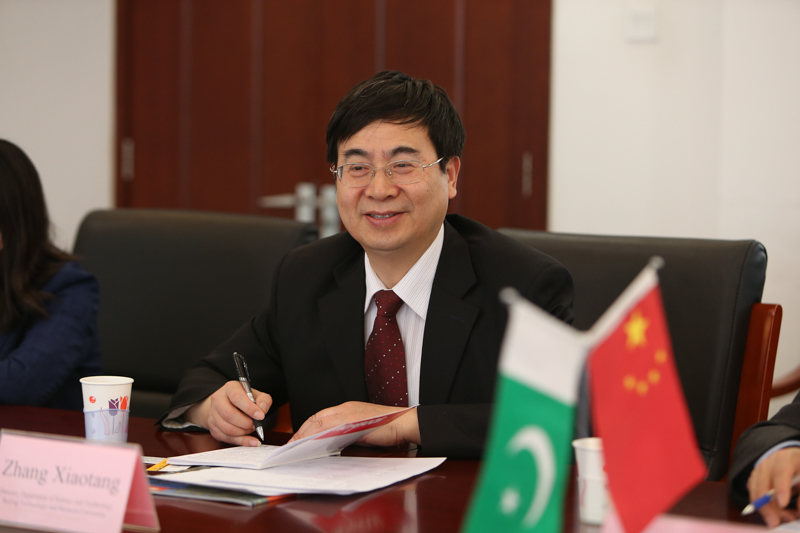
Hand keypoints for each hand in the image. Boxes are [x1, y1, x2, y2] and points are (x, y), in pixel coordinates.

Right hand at [185, 381, 271, 446]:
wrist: (228, 404)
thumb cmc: (245, 399)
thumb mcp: (257, 395)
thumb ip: (264, 401)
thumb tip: (262, 411)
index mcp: (230, 388)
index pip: (237, 398)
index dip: (249, 408)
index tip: (261, 416)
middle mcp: (218, 400)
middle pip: (229, 414)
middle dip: (246, 423)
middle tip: (255, 425)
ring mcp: (213, 414)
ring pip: (227, 428)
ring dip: (243, 432)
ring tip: (251, 429)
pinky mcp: (213, 428)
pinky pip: (226, 438)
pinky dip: (241, 441)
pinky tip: (251, 441)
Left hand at [289, 401, 419, 446]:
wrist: (405, 423)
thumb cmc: (387, 427)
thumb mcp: (362, 429)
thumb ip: (347, 433)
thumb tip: (331, 444)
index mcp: (347, 408)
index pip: (320, 417)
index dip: (305, 428)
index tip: (296, 440)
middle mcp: (346, 408)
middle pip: (316, 418)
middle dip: (300, 431)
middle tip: (289, 445)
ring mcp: (350, 413)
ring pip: (320, 421)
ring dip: (306, 434)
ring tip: (295, 447)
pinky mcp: (354, 421)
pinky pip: (331, 427)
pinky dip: (319, 435)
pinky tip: (312, 444)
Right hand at [747, 447, 799, 527]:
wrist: (791, 459)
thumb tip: (799, 510)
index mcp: (786, 459)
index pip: (781, 472)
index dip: (781, 488)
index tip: (783, 504)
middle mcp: (768, 463)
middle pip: (763, 484)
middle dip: (767, 506)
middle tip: (774, 522)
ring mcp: (758, 470)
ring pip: (755, 492)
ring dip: (766, 509)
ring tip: (784, 518)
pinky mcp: (754, 478)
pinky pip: (754, 495)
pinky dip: (763, 507)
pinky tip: (778, 512)